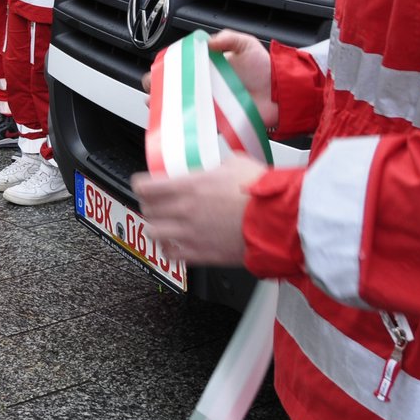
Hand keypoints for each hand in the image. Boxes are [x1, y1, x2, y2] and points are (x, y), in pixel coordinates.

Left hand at [133, 152, 265, 266]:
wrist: (278, 221)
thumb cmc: (262, 194)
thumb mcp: (236, 163)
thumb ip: (218, 165)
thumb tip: (218, 166)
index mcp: (188, 187)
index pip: (145, 187)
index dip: (141, 186)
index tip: (143, 186)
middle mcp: (184, 211)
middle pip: (147, 210)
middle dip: (149, 205)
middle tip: (156, 204)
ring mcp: (191, 234)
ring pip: (154, 233)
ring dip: (157, 228)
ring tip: (164, 225)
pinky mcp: (202, 254)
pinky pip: (172, 255)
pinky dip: (170, 250)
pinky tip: (176, 245)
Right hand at [141, 30, 278, 131]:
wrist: (284, 93)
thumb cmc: (266, 68)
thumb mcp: (246, 44)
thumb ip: (227, 38)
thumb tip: (206, 41)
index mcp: (205, 66)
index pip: (177, 66)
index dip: (163, 69)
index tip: (157, 72)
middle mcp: (203, 86)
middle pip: (172, 89)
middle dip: (157, 90)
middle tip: (153, 91)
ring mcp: (208, 105)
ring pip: (179, 109)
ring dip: (165, 109)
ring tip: (157, 108)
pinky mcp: (216, 122)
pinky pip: (197, 126)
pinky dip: (185, 127)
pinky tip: (175, 125)